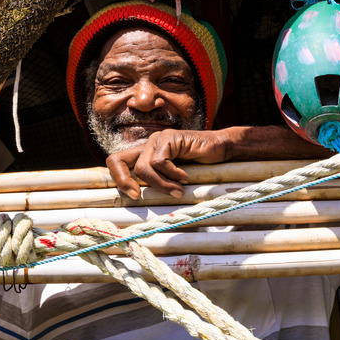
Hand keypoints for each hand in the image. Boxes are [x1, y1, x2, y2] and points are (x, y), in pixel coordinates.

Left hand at [105, 129, 230, 198]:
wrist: (222, 149)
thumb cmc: (201, 166)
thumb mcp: (173, 178)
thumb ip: (158, 183)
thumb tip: (140, 202)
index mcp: (145, 153)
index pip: (117, 161)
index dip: (118, 179)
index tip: (133, 196)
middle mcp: (148, 144)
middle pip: (118, 160)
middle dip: (124, 182)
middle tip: (138, 197)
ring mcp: (158, 139)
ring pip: (143, 167)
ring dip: (161, 184)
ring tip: (179, 191)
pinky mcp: (170, 138)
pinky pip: (161, 162)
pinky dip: (173, 175)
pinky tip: (186, 178)